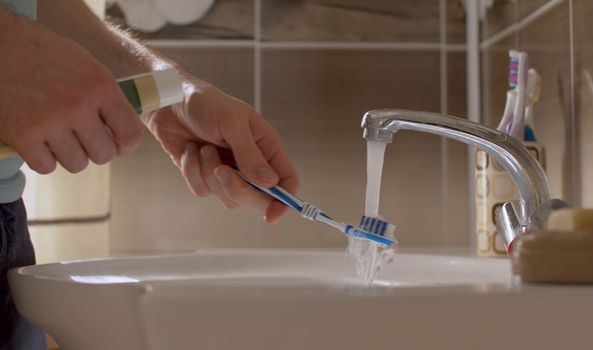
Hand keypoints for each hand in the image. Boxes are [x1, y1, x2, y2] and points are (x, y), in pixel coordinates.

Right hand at [0, 8, 142, 173]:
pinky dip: (43, 159)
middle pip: (104, 155)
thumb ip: (107, 97)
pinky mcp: (22, 135)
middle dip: (95, 150)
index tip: (116, 142)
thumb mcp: (87, 65)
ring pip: (77, 164)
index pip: (130, 134)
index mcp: (100, 86)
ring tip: (60, 136)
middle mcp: (77, 105)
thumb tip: (123, 131)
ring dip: (69, 155)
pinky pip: (46, 167)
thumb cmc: (45, 54)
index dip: (125, 144)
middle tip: (84, 138)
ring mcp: (49, 122)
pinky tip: (39, 140)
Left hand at [142, 78, 298, 223]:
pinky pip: (203, 190)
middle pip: (258, 197)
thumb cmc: (206, 102)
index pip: (287, 181)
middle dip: (238, 188)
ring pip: (228, 198)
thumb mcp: (232, 122)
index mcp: (267, 147)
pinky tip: (190, 151)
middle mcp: (251, 163)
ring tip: (203, 148)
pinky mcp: (205, 176)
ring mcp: (228, 172)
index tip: (272, 215)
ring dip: (210, 174)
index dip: (284, 201)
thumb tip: (269, 183)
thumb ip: (250, 154)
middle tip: (221, 170)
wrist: (169, 102)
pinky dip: (193, 172)